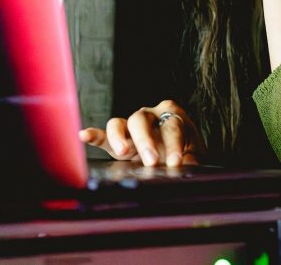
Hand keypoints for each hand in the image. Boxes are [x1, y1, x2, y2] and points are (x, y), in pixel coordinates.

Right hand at [79, 100, 204, 166]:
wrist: (181, 154)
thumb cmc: (188, 151)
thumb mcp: (195, 155)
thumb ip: (192, 159)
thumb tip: (189, 166)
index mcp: (172, 114)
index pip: (171, 125)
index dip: (174, 144)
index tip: (176, 162)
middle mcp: (150, 115)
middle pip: (142, 120)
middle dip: (145, 141)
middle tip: (151, 161)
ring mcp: (131, 126)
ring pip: (120, 123)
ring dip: (119, 138)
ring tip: (123, 152)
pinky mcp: (118, 139)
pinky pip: (104, 135)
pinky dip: (94, 135)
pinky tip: (84, 135)